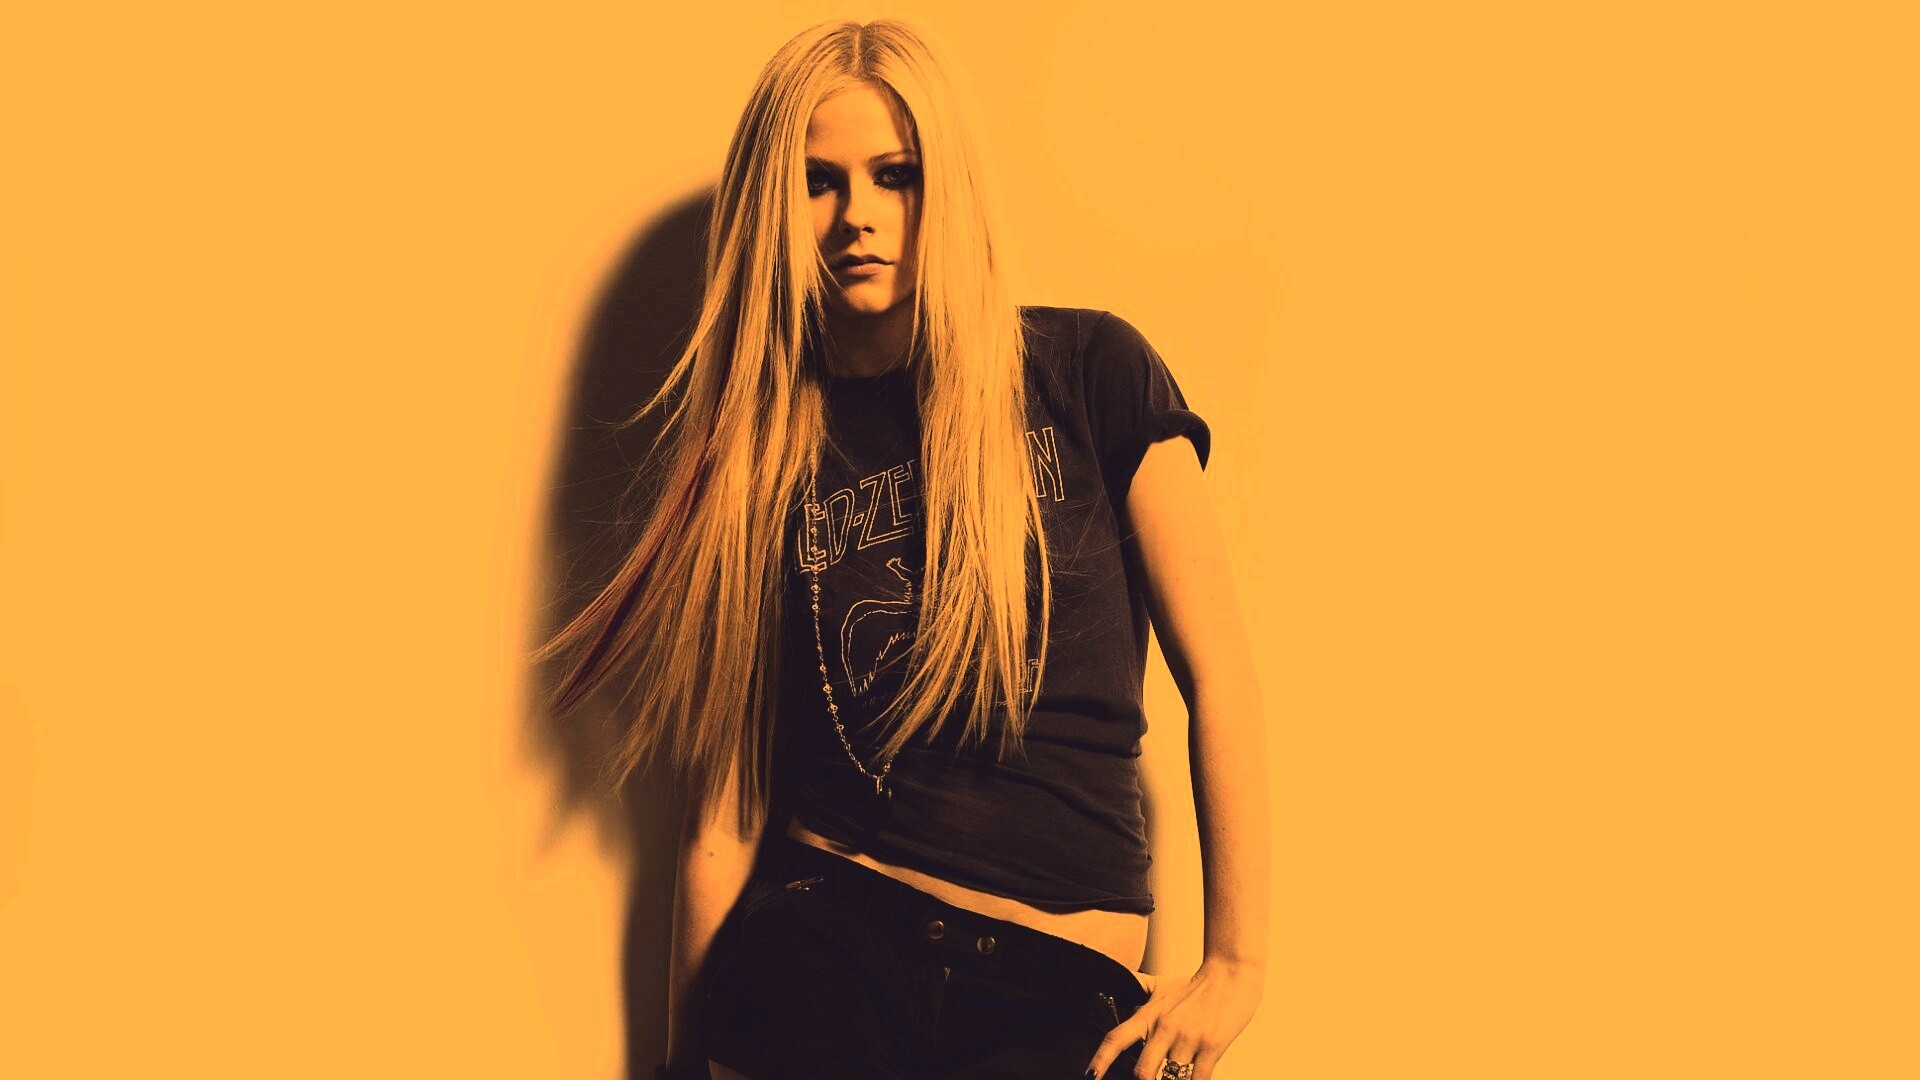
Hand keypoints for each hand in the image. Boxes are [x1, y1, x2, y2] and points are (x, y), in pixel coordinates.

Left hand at [1086, 958, 1263, 1079]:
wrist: (1231, 974)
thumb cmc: (1199, 986)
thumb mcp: (1164, 990)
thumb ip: (1144, 1001)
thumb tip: (1126, 1006)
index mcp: (1150, 1015)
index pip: (1116, 1038)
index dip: (1100, 1060)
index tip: (1090, 1076)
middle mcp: (1165, 1027)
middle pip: (1141, 1072)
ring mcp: (1188, 1038)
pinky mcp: (1211, 1046)